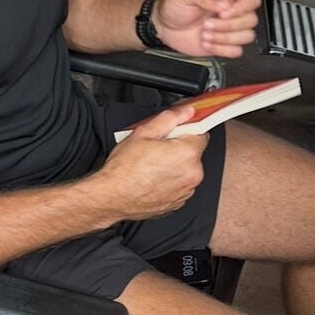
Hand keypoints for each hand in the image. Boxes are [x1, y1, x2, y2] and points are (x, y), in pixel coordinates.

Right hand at [95, 105, 208, 220]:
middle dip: (178, 148)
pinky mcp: (179, 202)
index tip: (175, 130)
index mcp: (187, 153)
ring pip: (187, 170)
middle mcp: (192, 174)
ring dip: (175, 165)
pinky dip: (171, 181)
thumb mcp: (144, 132)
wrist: (113, 197)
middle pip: (193, 153)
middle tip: (156, 147)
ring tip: (152, 165)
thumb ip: (170, 118)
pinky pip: (180, 185)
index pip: (200, 133)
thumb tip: (185, 112)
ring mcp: (186, 191)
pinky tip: (152, 178)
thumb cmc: (125, 169)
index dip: (185, 129)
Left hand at [154, 0, 259, 57]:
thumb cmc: (174, 6)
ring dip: (225, 38)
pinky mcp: (224, 44)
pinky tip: (208, 43)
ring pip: (247, 36)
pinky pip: (236, 51)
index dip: (242, 7)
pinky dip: (222, 50)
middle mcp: (231, 10)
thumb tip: (224, 4)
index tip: (224, 12)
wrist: (163, 26)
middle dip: (228, 25)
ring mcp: (229, 28)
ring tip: (206, 33)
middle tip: (208, 24)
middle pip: (251, 20)